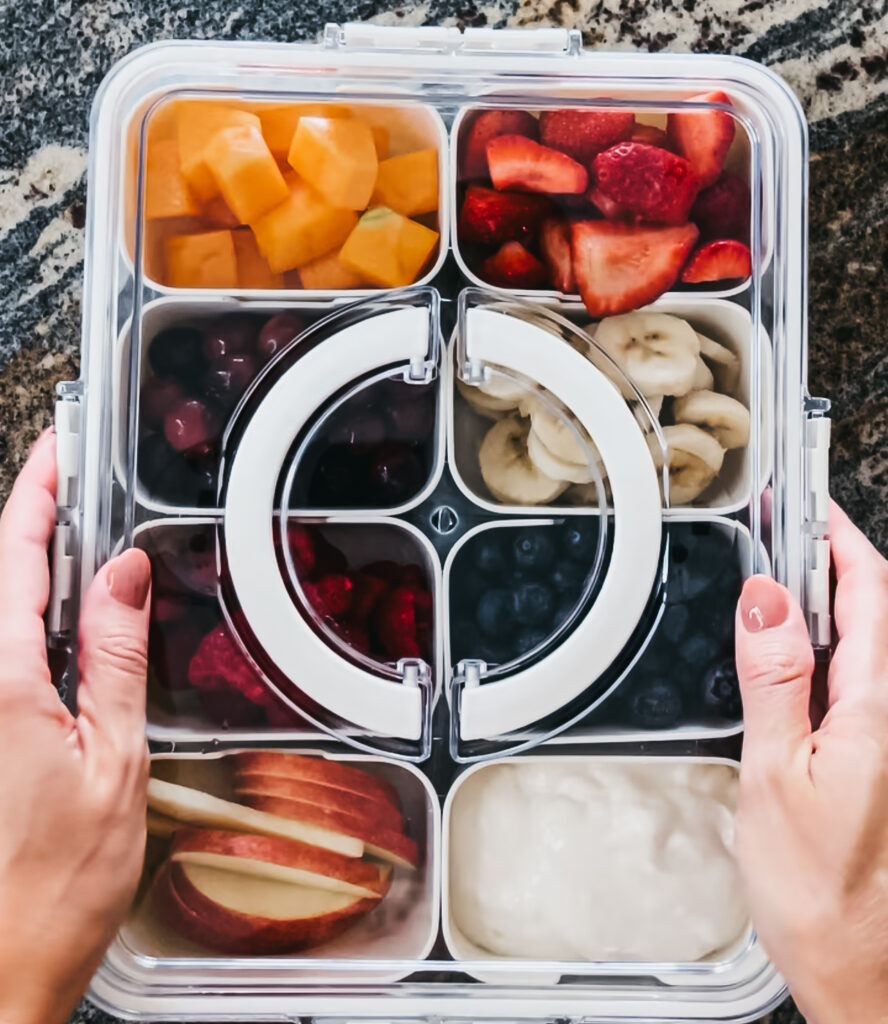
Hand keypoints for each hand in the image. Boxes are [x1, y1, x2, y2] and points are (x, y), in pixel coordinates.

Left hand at [0, 430, 151, 1023]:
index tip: (59, 450)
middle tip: (74, 478)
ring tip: (77, 531)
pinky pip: (5, 651)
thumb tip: (124, 576)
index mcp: (1, 682)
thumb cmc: (57, 879)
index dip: (37, 497)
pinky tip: (67, 617)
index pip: (15, 561)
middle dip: (32, 517)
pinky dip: (32, 614)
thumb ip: (114, 659)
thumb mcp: (112, 760)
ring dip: (32, 564)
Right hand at [734, 500, 887, 1023]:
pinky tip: (792, 654)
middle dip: (832, 561)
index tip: (807, 503)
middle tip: (784, 531)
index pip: (870, 593)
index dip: (840, 539)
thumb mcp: (775, 772)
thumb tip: (765, 599)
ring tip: (779, 579)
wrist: (855, 965)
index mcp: (878, 707)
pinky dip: (825, 646)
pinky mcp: (876, 757)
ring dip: (827, 601)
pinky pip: (857, 680)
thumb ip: (775, 679)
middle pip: (873, 611)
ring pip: (866, 643)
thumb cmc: (817, 888)